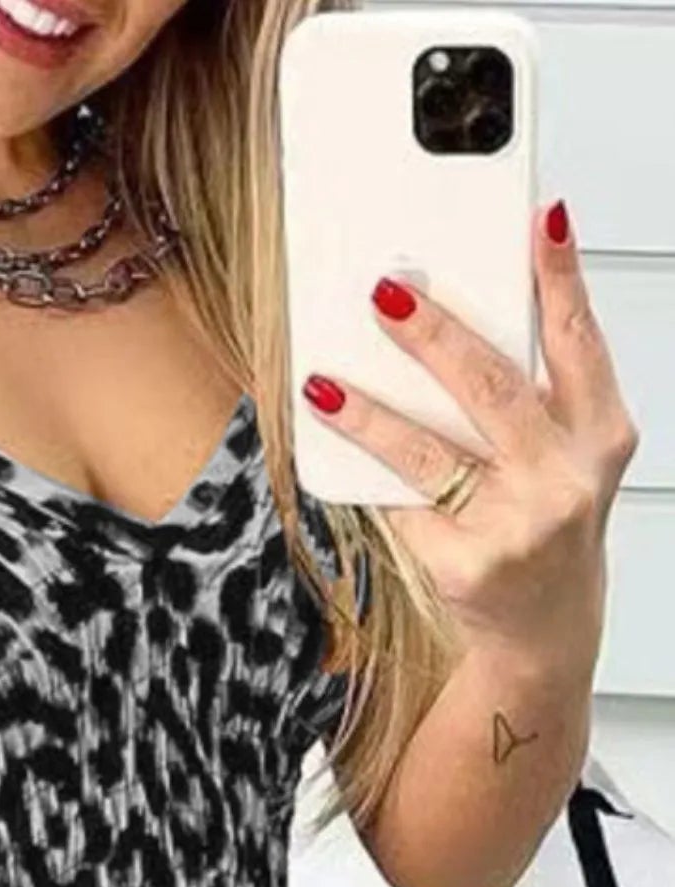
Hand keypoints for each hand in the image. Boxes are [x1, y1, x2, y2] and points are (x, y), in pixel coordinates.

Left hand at [301, 198, 638, 681]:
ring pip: (428, 453)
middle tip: (385, 292)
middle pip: (492, 388)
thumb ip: (534, 394)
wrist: (545, 628)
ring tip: (324, 384)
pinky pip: (402, 506)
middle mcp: (565, 480)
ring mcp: (516, 526)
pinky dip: (366, 477)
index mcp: (600, 437)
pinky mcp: (466, 566)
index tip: (536, 219)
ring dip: (369, 413)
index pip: (580, 341)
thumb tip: (451, 322)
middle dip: (434, 335)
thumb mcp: (565, 455)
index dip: (561, 277)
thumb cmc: (547, 523)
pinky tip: (336, 452)